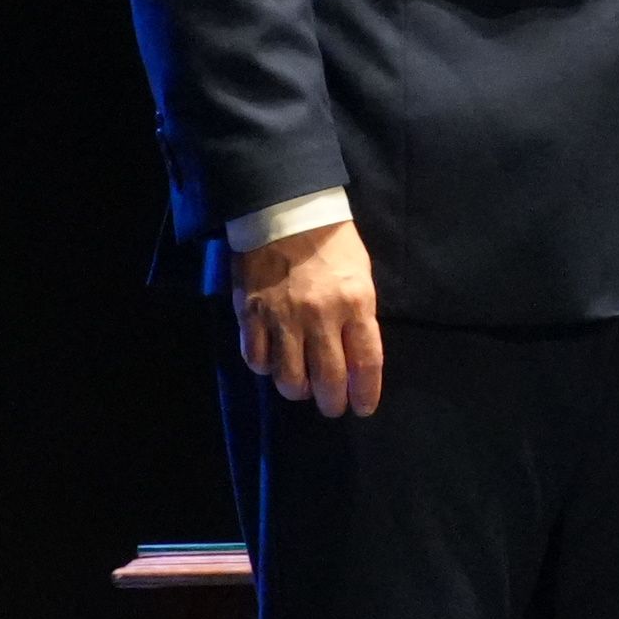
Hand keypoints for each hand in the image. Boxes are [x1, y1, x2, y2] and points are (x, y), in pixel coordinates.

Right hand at [235, 220, 385, 417]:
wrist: (285, 211)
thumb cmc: (332, 243)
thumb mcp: (360, 275)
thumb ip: (359, 316)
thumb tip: (355, 357)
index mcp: (356, 303)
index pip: (366, 363)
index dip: (365, 393)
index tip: (362, 407)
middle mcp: (321, 316)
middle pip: (328, 379)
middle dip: (332, 402)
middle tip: (331, 407)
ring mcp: (283, 317)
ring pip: (289, 377)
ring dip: (298, 391)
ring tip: (302, 390)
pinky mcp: (251, 314)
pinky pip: (257, 359)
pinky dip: (265, 368)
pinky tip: (273, 364)